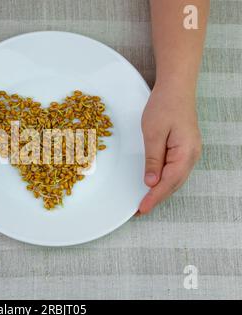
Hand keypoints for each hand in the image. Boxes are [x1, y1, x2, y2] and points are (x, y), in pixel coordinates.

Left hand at [138, 83, 201, 214]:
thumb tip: (151, 182)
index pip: (169, 182)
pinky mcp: (184, 148)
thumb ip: (153, 160)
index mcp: (186, 153)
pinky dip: (164, 179)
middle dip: (157, 197)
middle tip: (141, 209)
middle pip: (174, 183)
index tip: (142, 208)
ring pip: (175, 178)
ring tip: (146, 200)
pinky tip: (155, 183)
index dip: (155, 197)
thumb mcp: (154, 134)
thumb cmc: (165, 106)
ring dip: (161, 190)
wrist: (176, 87)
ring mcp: (189, 152)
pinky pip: (175, 169)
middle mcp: (191, 155)